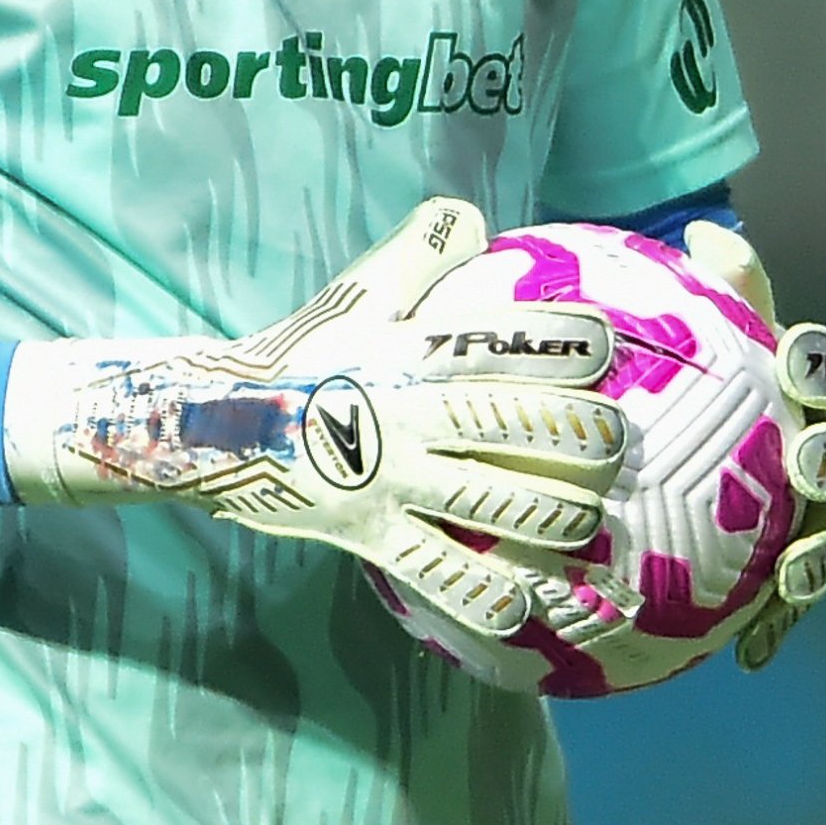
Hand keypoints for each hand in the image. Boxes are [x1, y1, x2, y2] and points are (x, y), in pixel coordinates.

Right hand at [5, 200, 629, 638]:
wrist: (212, 421)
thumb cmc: (303, 350)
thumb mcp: (358, 289)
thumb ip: (421, 249)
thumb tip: (473, 217)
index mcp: (416, 351)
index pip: (511, 338)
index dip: (570, 343)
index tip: (606, 349)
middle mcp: (414, 414)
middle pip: (521, 426)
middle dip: (584, 439)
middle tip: (613, 447)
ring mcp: (395, 480)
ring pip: (499, 505)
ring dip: (556, 518)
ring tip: (585, 525)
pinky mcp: (373, 536)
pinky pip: (440, 576)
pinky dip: (486, 597)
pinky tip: (524, 608)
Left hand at [678, 221, 825, 669]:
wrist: (686, 433)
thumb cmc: (693, 372)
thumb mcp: (690, 326)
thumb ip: (708, 286)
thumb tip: (706, 231)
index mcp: (800, 390)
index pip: (818, 371)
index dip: (813, 367)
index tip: (789, 361)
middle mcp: (817, 451)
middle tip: (803, 466)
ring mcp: (806, 514)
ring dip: (815, 560)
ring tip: (789, 582)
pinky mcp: (783, 569)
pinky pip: (788, 603)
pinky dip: (777, 629)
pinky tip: (751, 658)